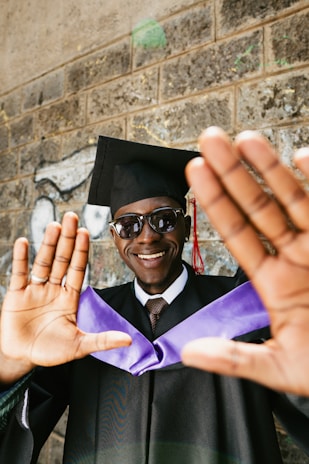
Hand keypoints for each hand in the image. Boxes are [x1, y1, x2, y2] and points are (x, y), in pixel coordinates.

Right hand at [0, 212, 130, 384]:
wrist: (21, 358)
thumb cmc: (51, 351)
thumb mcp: (79, 346)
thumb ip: (102, 340)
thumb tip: (130, 340)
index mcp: (69, 297)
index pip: (78, 269)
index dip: (81, 251)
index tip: (86, 231)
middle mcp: (53, 289)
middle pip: (62, 259)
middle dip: (67, 239)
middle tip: (72, 217)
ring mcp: (35, 290)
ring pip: (43, 262)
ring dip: (48, 244)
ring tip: (54, 225)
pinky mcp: (16, 295)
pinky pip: (19, 273)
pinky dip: (21, 258)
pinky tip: (24, 242)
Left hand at [182, 127, 308, 394]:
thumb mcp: (280, 365)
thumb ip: (235, 357)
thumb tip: (188, 353)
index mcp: (274, 279)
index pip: (236, 232)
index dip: (215, 202)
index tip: (194, 172)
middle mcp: (295, 255)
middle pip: (258, 206)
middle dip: (233, 173)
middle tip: (210, 139)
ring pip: (292, 198)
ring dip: (270, 168)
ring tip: (244, 139)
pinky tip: (302, 156)